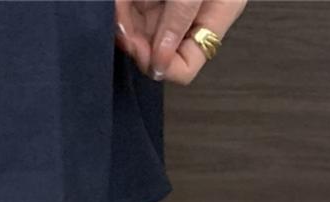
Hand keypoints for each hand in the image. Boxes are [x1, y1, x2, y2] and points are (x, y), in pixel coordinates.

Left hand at [114, 0, 247, 83]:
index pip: (185, 67)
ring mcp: (170, 5)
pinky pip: (132, 10)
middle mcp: (191, 16)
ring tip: (116, 8)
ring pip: (139, 32)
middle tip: (121, 26)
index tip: (141, 48)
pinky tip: (116, 4)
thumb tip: (160, 64)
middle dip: (135, 41)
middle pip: (156, 51)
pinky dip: (121, 9)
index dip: (160, 64)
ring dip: (123, 24)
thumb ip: (179, 19)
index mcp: (214, 17)